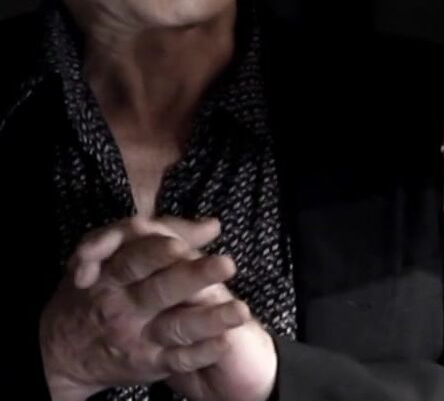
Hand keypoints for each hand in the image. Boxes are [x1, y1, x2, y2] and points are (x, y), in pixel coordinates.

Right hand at [40, 217, 246, 400]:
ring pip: (174, 326)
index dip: (157, 252)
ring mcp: (135, 337)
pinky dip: (201, 352)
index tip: (182, 245)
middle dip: (192, 278)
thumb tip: (212, 225)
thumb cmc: (96, 288)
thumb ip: (164, 234)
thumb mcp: (114, 256)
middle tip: (226, 265)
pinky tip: (225, 342)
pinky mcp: (147, 363)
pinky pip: (177, 359)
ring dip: (208, 319)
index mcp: (112, 275)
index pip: (134, 260)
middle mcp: (123, 307)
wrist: (57, 350)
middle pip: (158, 290)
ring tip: (240, 310)